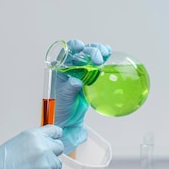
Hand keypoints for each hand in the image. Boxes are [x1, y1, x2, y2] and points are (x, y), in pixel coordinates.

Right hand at [0, 125, 63, 168]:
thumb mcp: (17, 143)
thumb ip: (34, 142)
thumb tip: (47, 145)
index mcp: (34, 135)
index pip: (55, 131)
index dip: (54, 137)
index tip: (53, 140)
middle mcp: (42, 147)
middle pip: (59, 147)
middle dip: (52, 152)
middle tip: (40, 159)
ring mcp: (46, 162)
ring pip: (57, 164)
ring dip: (48, 167)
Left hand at [55, 39, 110, 153]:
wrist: (67, 121)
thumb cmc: (59, 109)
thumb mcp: (62, 99)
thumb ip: (68, 89)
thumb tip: (75, 81)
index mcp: (59, 70)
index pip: (65, 53)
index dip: (73, 47)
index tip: (81, 47)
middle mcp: (69, 68)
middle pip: (81, 52)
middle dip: (90, 50)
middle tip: (98, 59)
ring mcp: (80, 73)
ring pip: (90, 56)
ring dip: (98, 51)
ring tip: (105, 54)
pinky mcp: (90, 79)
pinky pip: (97, 66)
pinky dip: (104, 59)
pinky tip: (109, 55)